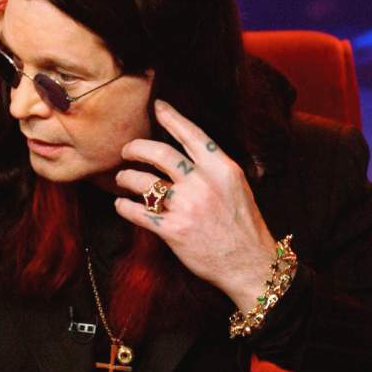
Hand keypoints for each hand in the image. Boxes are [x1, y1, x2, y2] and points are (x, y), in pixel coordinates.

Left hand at [113, 99, 276, 310]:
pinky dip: (124, 206)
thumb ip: (214, 168)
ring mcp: (186, 207)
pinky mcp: (172, 230)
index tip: (158, 107)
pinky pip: (137, 212)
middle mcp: (203, 184)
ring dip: (126, 177)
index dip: (172, 117)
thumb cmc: (244, 227)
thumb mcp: (238, 187)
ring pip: (143, 181)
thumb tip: (186, 149)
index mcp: (222, 169)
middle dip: (136, 148)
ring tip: (123, 178)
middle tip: (127, 150)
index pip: (192, 134)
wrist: (249, 265)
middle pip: (159, 153)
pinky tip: (121, 204)